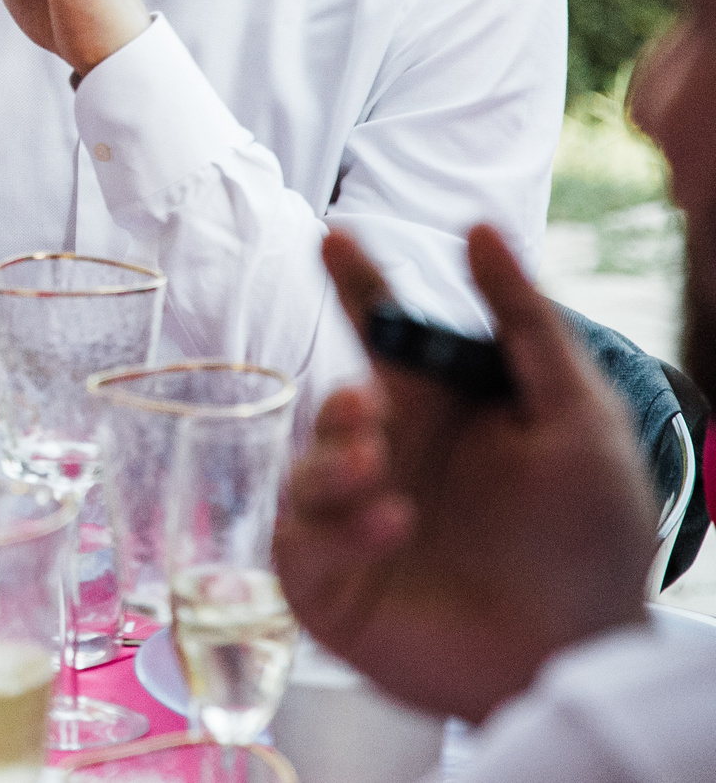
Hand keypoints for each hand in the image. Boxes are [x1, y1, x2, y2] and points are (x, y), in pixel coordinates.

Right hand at [274, 226, 654, 720]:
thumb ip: (528, 322)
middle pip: (332, 401)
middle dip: (343, 401)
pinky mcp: (327, 578)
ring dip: (335, 460)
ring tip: (381, 472)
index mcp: (442, 415)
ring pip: (305, 468)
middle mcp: (390, 461)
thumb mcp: (579, 418)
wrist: (573, 660)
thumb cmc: (588, 543)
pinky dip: (341, 524)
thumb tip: (479, 228)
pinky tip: (394, 524)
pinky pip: (302, 537)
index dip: (356, 282)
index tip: (334, 235)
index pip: (383, 333)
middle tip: (371, 406)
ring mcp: (353, 521)